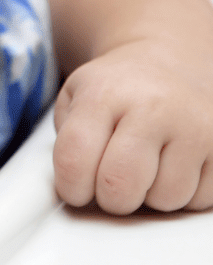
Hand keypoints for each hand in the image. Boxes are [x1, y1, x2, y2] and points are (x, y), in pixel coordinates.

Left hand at [53, 39, 212, 213]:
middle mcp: (152, 107)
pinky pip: (198, 200)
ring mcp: (194, 127)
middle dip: (110, 198)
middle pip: (120, 186)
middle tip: (109, 182)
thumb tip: (71, 188)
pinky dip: (182, 193)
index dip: (70, 186)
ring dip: (150, 195)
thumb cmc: (116, 90)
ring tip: (146, 164)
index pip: (75, 158)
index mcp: (104, 94)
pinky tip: (174, 163)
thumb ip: (65, 139)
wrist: (168, 64)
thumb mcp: (75, 97)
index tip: (74, 187)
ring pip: (164, 199)